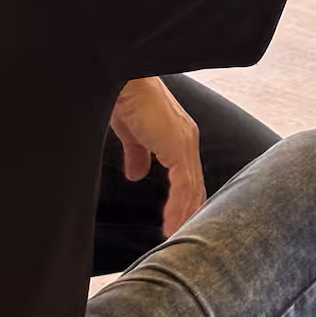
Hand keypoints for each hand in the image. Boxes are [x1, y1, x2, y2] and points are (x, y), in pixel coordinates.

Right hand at [109, 79, 205, 239]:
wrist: (121, 81)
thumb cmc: (124, 99)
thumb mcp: (131, 134)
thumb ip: (138, 154)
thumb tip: (137, 176)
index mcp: (177, 137)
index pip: (187, 175)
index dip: (184, 198)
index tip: (177, 219)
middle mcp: (186, 140)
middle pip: (194, 184)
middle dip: (189, 210)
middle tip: (182, 235)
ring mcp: (184, 144)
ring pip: (191, 187)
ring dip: (184, 213)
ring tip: (175, 235)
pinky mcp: (178, 147)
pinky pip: (183, 183)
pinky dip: (178, 205)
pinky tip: (170, 223)